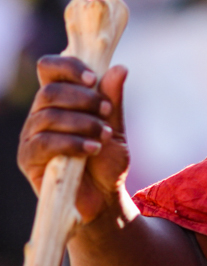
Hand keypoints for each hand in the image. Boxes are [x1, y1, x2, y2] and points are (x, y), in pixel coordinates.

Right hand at [18, 55, 129, 223]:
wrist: (104, 198)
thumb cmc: (107, 162)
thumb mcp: (116, 128)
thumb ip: (114, 101)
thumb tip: (119, 68)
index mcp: (60, 101)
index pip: (49, 69)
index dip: (68, 67)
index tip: (93, 78)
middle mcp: (40, 115)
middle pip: (49, 90)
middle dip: (83, 98)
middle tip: (106, 111)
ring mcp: (31, 137)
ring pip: (48, 116)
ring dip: (83, 122)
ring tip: (104, 135)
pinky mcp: (28, 159)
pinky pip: (44, 142)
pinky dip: (73, 142)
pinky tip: (93, 149)